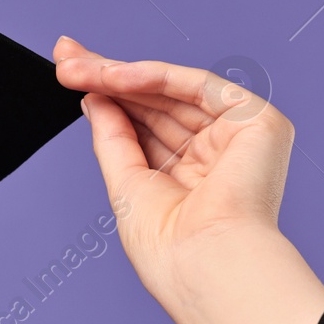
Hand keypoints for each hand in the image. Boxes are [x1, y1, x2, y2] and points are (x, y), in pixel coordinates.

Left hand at [53, 36, 294, 306]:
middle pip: (155, 101)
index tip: (68, 73)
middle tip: (64, 57)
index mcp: (190, 176)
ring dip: (118, 75)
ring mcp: (239, 136)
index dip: (108, 95)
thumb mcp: (126, 182)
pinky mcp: (259, 122)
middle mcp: (216, 153)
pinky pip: (197, 86)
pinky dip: (153, 78)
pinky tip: (112, 76)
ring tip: (75, 68)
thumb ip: (113, 136)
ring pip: (171, 90)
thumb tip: (93, 97)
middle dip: (106, 76)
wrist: (204, 265)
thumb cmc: (170, 247)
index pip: (144, 123)